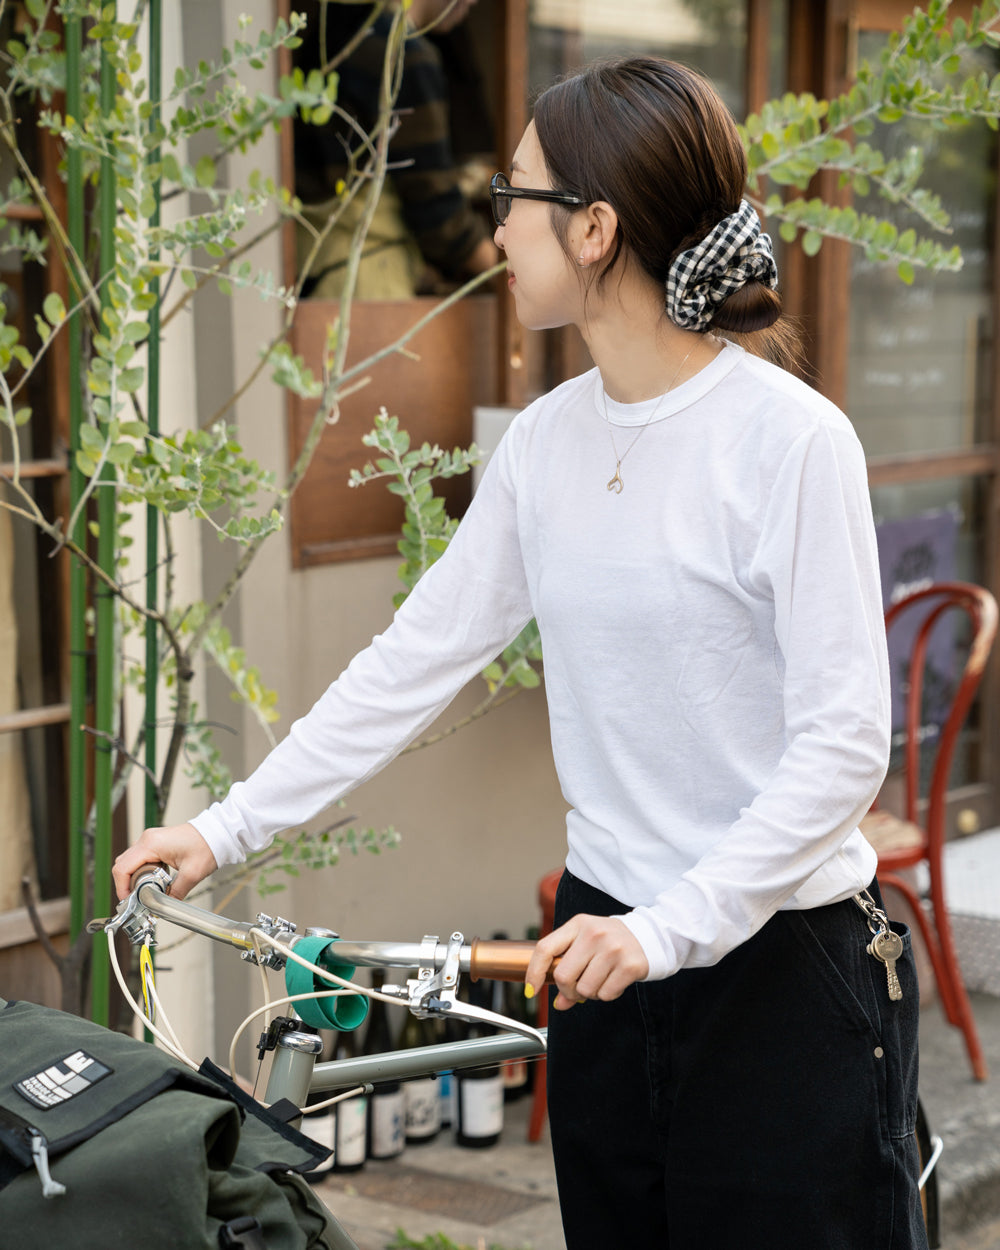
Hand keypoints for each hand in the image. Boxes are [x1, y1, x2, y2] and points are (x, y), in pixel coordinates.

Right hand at [112, 823, 217, 901]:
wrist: (218, 832)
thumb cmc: (207, 845)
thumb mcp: (192, 874)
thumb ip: (175, 893)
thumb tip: (163, 907)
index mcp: (151, 844)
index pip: (122, 869)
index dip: (121, 888)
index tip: (128, 902)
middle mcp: (147, 839)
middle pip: (123, 865)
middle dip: (128, 884)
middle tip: (140, 898)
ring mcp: (150, 839)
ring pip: (130, 862)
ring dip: (135, 878)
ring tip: (149, 889)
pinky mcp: (156, 842)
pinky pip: (140, 858)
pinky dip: (142, 871)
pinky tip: (155, 879)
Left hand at [525, 913, 648, 1010]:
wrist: (649, 935)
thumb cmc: (610, 941)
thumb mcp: (585, 944)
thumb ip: (568, 968)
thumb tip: (559, 1003)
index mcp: (578, 924)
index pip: (545, 949)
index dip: (534, 973)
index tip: (531, 990)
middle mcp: (594, 934)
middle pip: (563, 976)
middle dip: (567, 990)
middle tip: (578, 988)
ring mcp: (612, 949)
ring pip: (584, 989)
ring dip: (589, 994)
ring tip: (599, 980)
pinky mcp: (629, 966)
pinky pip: (605, 995)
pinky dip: (606, 994)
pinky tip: (613, 981)